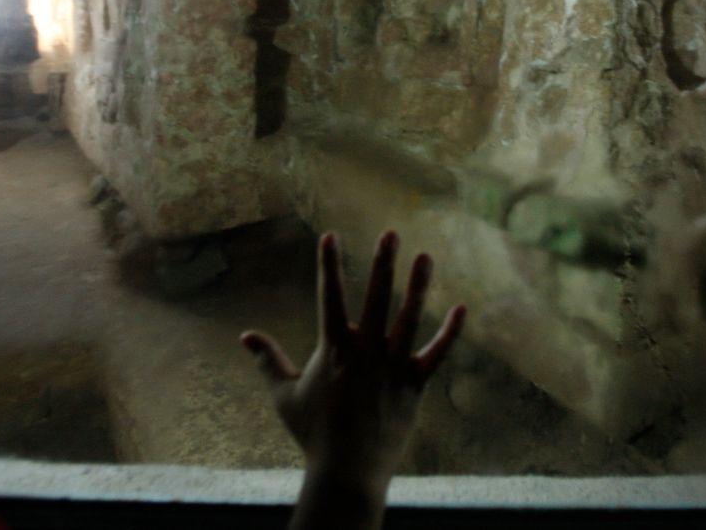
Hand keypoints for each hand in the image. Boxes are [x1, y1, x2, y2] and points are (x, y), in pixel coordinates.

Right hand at [241, 231, 465, 528]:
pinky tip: (461, 308)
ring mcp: (392, 367)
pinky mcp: (414, 384)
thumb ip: (266, 361)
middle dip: (382, 262)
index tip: (329, 235)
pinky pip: (437, 354)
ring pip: (409, 318)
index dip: (329, 264)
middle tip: (390, 232)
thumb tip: (244, 336)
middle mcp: (365, 351)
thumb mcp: (284, 395)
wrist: (347, 471)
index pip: (329, 296)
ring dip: (418, 286)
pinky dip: (450, 332)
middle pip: (375, 298)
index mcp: (333, 349)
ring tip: (426, 255)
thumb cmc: (314, 433)